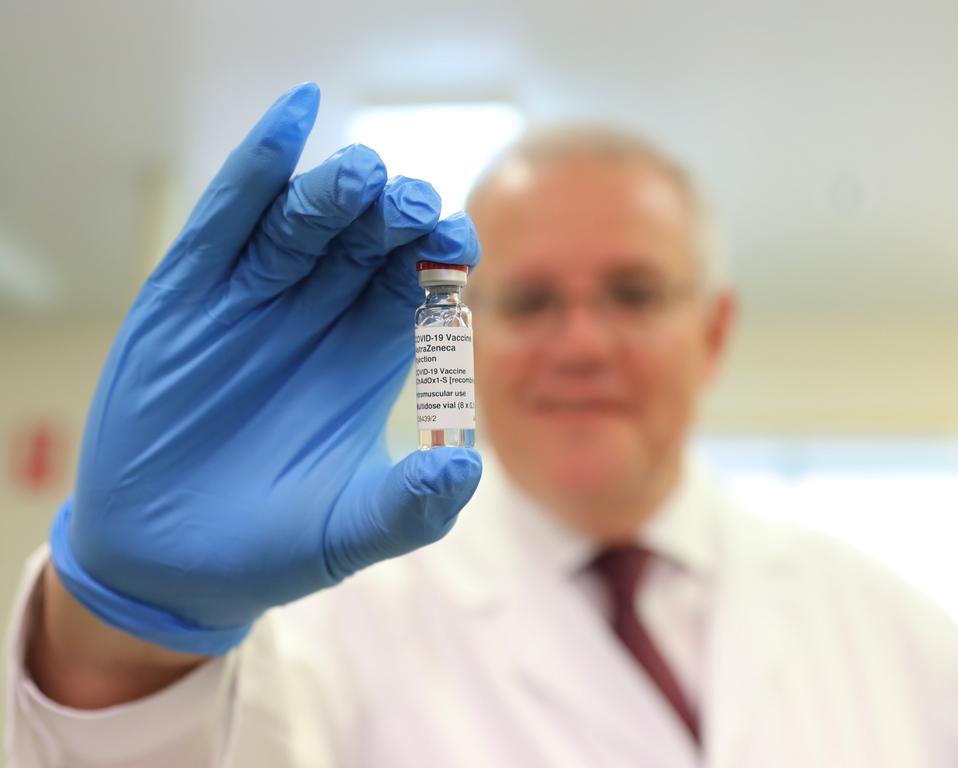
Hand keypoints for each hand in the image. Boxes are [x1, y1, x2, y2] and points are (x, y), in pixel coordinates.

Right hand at [48, 82, 481, 654]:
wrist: (169, 564)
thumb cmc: (270, 547)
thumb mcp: (349, 531)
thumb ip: (412, 505)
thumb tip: (469, 466)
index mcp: (370, 352)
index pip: (415, 282)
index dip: (438, 257)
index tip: (458, 247)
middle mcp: (319, 313)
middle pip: (368, 240)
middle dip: (395, 216)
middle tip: (413, 208)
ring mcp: (255, 296)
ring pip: (305, 220)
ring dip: (336, 191)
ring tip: (363, 178)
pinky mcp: (190, 293)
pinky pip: (228, 219)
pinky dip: (255, 171)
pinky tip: (288, 123)